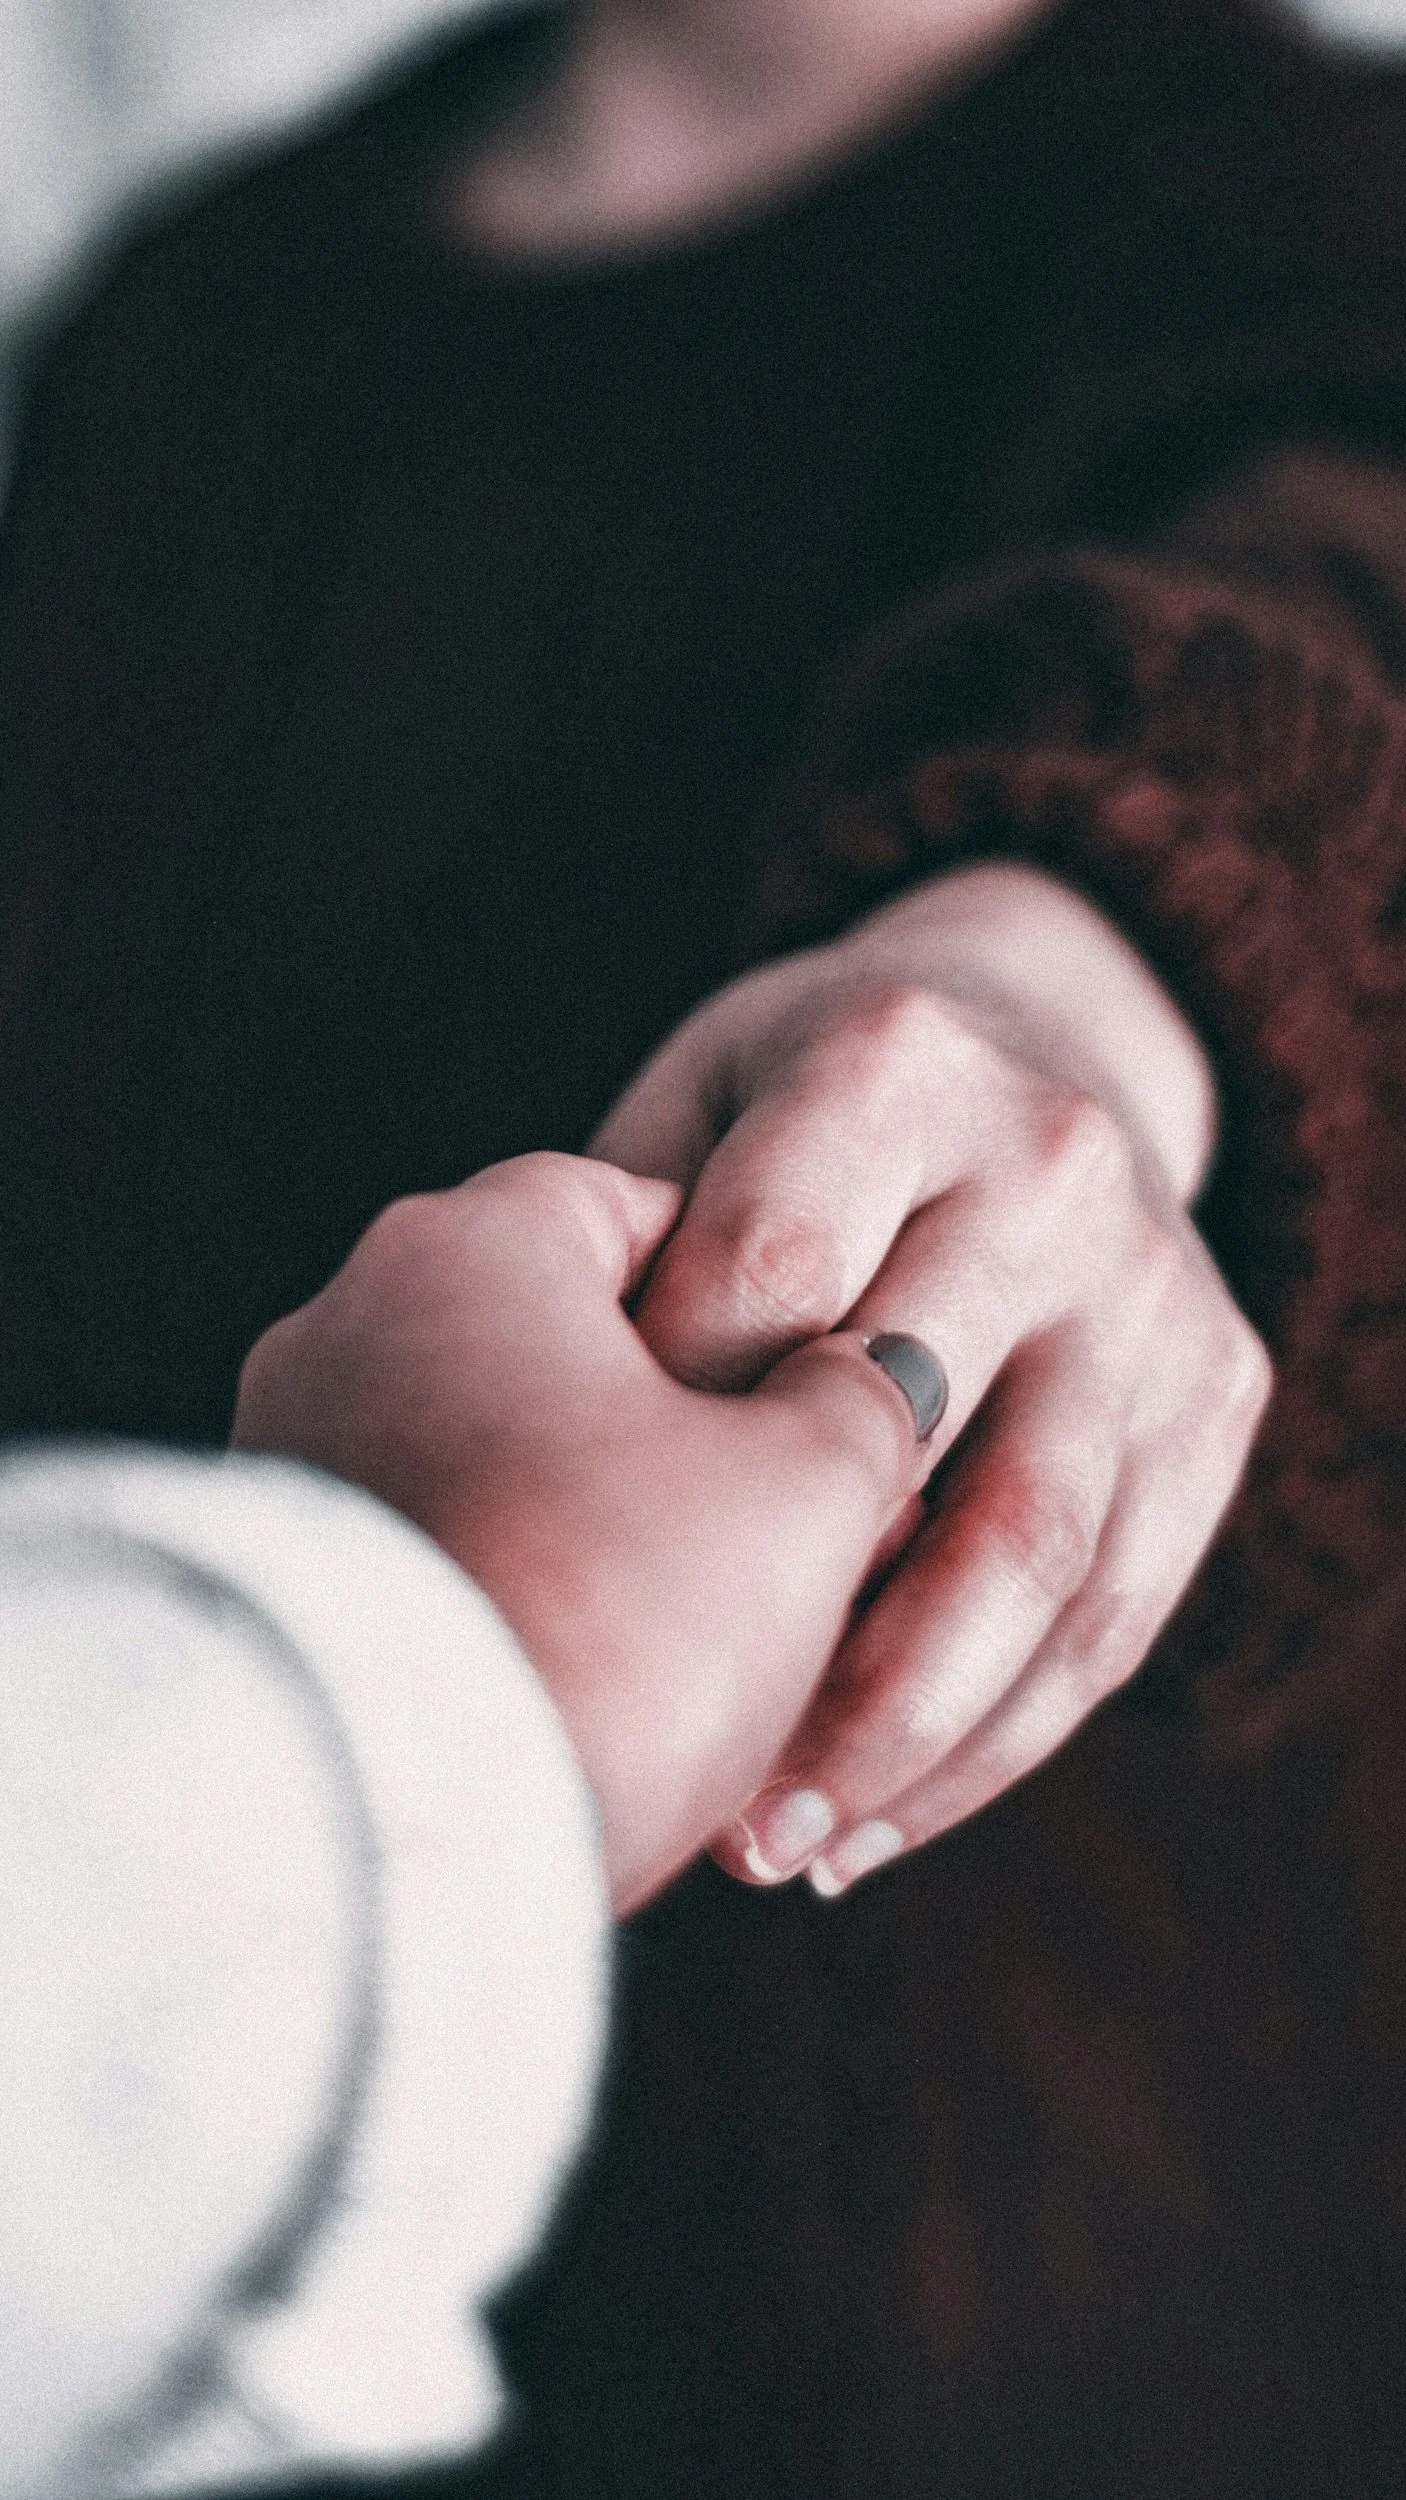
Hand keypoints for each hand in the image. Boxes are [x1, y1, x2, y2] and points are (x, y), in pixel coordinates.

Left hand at [231, 1154, 936, 1914]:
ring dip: (627, 1542)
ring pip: (515, 1474)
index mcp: (469, 1244)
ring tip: (736, 1642)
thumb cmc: (613, 1622)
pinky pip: (450, 1571)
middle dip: (704, 1442)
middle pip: (579, 1353)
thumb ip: (863, 1400)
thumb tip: (878, 1381)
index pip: (656, 1209)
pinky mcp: (284, 1594)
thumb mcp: (803, 1489)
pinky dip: (539, 1615)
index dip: (779, 1304)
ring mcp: (297, 1463)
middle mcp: (348, 1327)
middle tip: (811, 1533)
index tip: (839, 1395)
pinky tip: (620, 1697)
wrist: (397, 1838)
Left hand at [591, 865, 1271, 1895]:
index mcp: (889, 1063)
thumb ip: (626, 1275)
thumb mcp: (680, 1133)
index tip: (567, 1544)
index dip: (662, 1421)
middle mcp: (1048, 1159)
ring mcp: (1152, 1284)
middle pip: (916, 1428)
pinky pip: (1114, 1611)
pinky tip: (865, 1827)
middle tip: (660, 1768)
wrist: (1023, 1060)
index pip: (765, 1273)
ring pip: (1033, 1549)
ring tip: (768, 1844)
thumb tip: (519, 1487)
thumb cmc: (774, 1132)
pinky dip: (990, 1744)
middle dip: (779, 1621)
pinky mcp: (1218, 1393)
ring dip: (896, 1731)